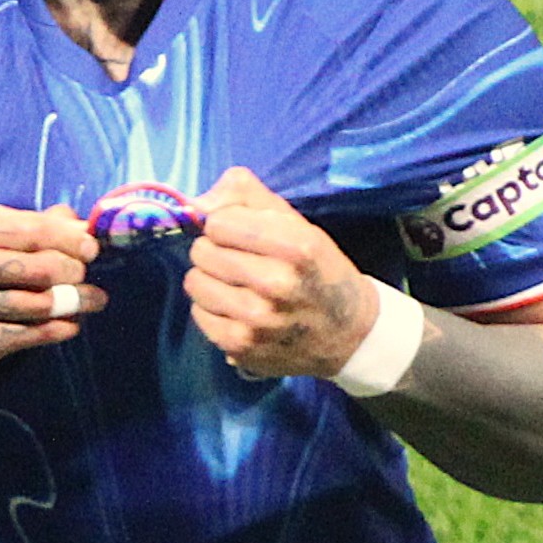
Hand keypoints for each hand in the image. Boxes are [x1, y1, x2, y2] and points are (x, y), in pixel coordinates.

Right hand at [0, 203, 105, 383]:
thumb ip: (25, 227)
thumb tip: (77, 221)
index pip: (29, 229)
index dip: (69, 239)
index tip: (91, 247)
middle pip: (37, 265)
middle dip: (72, 270)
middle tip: (84, 274)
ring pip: (36, 302)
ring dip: (74, 301)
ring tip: (94, 300)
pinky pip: (26, 335)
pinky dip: (56, 329)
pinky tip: (70, 325)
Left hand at [183, 168, 376, 378]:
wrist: (348, 334)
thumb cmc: (317, 270)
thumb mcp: (296, 222)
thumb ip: (246, 195)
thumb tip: (197, 203)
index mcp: (296, 246)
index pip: (219, 222)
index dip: (225, 224)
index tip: (238, 233)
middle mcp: (277, 284)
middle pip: (203, 251)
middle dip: (215, 250)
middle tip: (237, 260)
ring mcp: (258, 320)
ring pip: (195, 282)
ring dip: (210, 280)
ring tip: (236, 285)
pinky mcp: (241, 346)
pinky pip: (198, 314)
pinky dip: (211, 309)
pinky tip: (235, 309)